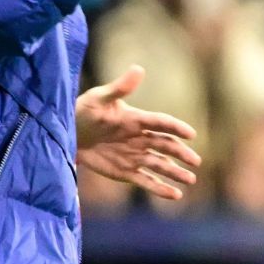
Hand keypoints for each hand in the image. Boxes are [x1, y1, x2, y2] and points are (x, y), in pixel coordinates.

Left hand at [76, 65, 201, 199]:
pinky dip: (160, 188)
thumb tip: (139, 69)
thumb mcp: (98, 98)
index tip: (191, 134)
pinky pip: (146, 180)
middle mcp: (140, 138)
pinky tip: (175, 195)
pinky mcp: (126, 172)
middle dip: (181, 154)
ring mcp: (134, 156)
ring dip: (175, 172)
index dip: (176, 127)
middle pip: (166, 146)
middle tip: (195, 161)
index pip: (161, 123)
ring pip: (160, 165)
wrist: (68, 134)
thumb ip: (120, 87)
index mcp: (136, 119)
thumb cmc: (83, 111)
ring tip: (190, 180)